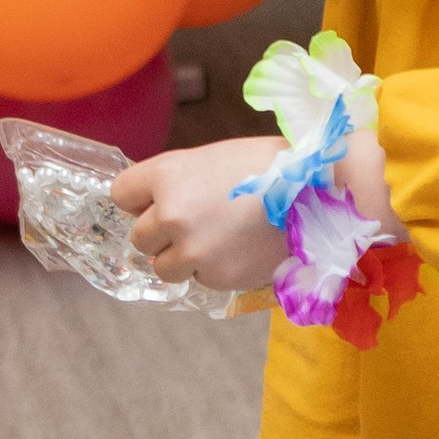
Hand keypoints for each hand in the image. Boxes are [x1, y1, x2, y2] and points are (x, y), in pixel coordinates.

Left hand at [110, 140, 290, 294]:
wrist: (317, 192)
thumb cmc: (266, 165)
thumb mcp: (211, 159)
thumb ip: (176, 183)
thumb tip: (153, 208)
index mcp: (167, 174)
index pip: (121, 194)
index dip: (139, 200)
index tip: (155, 202)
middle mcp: (171, 213)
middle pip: (139, 236)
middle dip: (160, 234)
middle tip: (193, 224)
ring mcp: (193, 249)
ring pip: (163, 266)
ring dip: (181, 257)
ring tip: (214, 240)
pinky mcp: (217, 277)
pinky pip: (198, 278)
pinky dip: (212, 269)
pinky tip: (238, 249)